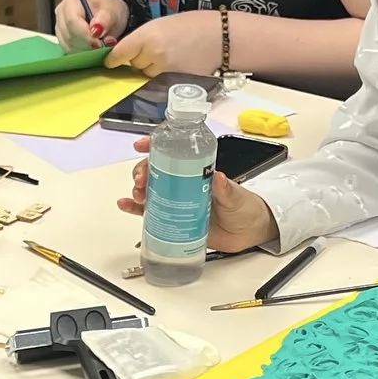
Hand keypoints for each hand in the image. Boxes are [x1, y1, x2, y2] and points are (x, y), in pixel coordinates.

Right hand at [57, 0, 129, 50]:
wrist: (109, 17)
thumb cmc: (110, 11)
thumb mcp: (112, 12)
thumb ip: (105, 20)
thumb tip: (96, 30)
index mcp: (72, 1)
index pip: (72, 21)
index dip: (85, 35)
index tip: (99, 43)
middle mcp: (61, 13)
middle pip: (69, 34)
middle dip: (87, 43)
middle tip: (103, 45)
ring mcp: (59, 26)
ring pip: (68, 45)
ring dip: (85, 49)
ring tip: (99, 45)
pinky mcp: (62, 38)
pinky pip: (68, 50)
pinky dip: (81, 52)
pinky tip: (92, 48)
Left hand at [105, 9, 221, 79]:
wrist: (221, 37)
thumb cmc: (193, 25)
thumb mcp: (161, 24)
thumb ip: (142, 38)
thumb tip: (128, 52)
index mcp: (147, 36)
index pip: (119, 53)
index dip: (114, 58)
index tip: (110, 61)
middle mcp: (153, 55)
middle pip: (133, 65)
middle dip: (138, 60)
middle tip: (153, 51)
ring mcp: (164, 71)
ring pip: (146, 75)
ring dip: (151, 69)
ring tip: (168, 57)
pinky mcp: (174, 82)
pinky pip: (160, 82)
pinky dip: (163, 77)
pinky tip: (176, 65)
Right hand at [120, 142, 278, 252]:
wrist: (249, 233)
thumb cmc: (245, 208)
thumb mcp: (236, 196)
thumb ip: (225, 189)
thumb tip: (217, 177)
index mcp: (198, 172)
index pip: (173, 153)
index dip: (156, 146)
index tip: (143, 146)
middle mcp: (184, 184)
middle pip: (156, 171)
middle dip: (142, 171)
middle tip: (141, 179)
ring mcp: (178, 202)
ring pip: (150, 191)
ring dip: (138, 189)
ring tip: (136, 194)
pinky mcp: (174, 220)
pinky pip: (151, 213)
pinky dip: (136, 209)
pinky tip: (127, 206)